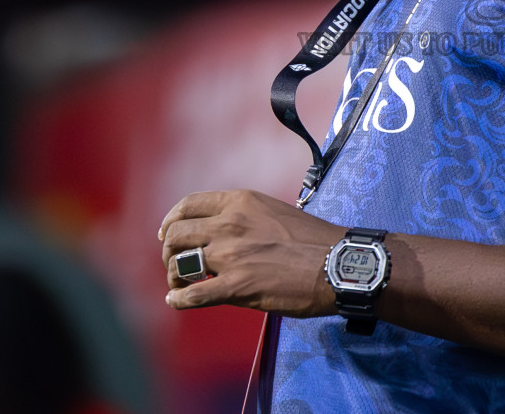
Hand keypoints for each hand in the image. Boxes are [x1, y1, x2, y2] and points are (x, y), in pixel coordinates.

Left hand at [158, 189, 340, 315]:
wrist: (336, 263)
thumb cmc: (312, 240)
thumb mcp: (273, 211)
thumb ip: (244, 217)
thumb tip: (222, 234)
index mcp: (239, 202)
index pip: (188, 205)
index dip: (171, 220)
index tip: (167, 233)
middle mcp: (229, 225)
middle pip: (176, 235)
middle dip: (169, 251)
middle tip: (174, 263)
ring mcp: (230, 256)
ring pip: (179, 264)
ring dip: (174, 276)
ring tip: (180, 284)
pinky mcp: (236, 286)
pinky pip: (192, 295)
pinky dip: (179, 300)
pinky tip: (177, 301)